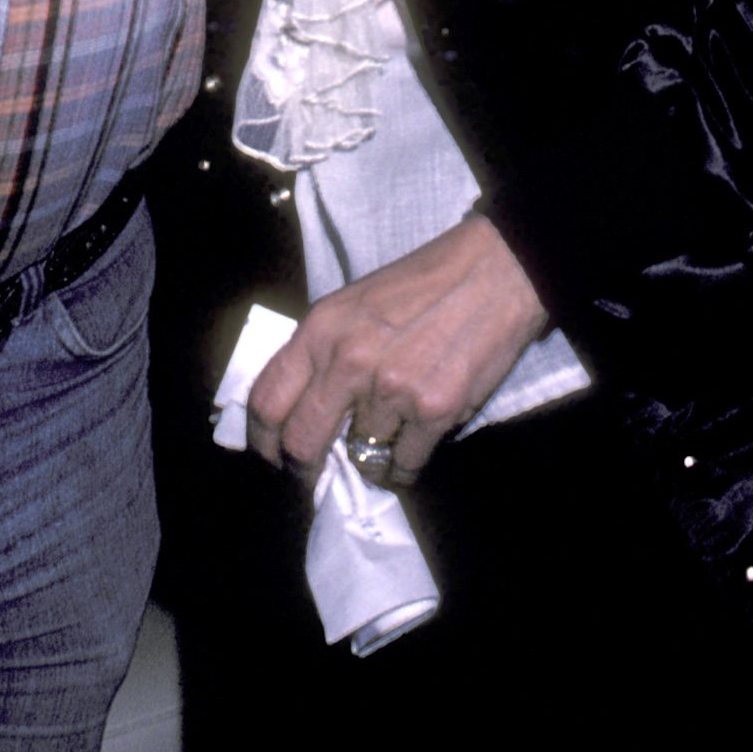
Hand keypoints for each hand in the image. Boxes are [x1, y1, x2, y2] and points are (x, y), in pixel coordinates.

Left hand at [247, 214, 548, 483]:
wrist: (490, 274)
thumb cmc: (421, 285)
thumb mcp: (353, 305)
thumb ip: (324, 352)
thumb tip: (303, 408)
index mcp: (321, 331)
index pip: (268, 399)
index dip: (262, 438)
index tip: (270, 455)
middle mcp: (348, 362)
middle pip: (303, 442)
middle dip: (304, 469)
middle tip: (313, 478)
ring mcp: (391, 389)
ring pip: (362, 456)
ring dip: (371, 458)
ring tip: (388, 436)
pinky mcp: (434, 411)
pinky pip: (405, 464)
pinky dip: (406, 465)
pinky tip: (414, 445)